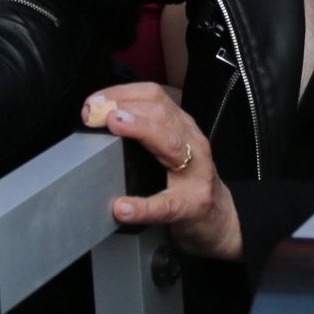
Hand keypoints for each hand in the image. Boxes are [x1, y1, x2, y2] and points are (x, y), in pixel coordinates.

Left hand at [86, 84, 241, 260]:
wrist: (220, 219)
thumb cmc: (188, 181)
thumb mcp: (171, 148)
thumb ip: (146, 132)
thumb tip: (99, 118)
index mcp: (182, 127)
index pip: (154, 96)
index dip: (122, 93)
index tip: (94, 101)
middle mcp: (192, 142)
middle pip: (161, 114)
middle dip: (126, 107)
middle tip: (95, 112)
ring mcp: (196, 173)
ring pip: (170, 144)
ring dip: (140, 130)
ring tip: (114, 126)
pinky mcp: (192, 206)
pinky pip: (166, 205)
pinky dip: (143, 206)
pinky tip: (123, 208)